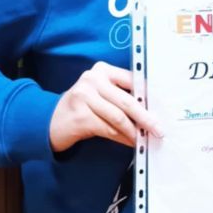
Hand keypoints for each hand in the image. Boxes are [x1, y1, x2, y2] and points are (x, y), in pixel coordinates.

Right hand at [49, 61, 163, 152]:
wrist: (50, 120)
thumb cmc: (82, 107)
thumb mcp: (100, 94)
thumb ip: (120, 95)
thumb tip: (150, 111)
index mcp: (102, 70)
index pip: (132, 80)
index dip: (149, 96)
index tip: (161, 108)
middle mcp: (92, 79)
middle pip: (127, 100)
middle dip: (145, 117)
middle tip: (158, 129)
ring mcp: (84, 96)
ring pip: (119, 117)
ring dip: (134, 131)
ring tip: (144, 139)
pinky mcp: (80, 116)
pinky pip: (109, 129)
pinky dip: (122, 138)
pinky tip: (130, 142)